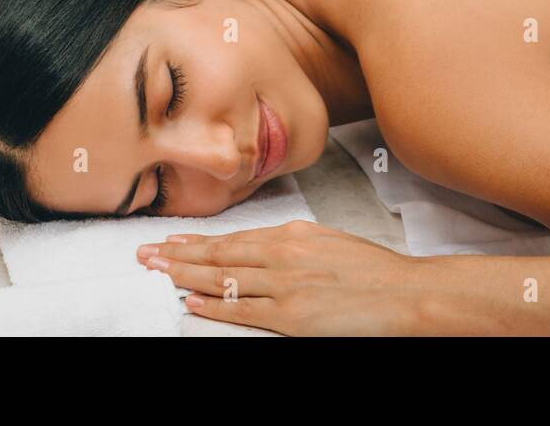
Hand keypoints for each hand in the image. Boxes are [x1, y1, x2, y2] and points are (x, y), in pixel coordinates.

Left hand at [137, 219, 424, 335]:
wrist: (404, 293)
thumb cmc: (373, 271)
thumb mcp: (329, 242)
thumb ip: (293, 244)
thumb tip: (262, 247)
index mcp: (293, 234)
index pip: (233, 237)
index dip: (198, 240)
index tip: (172, 239)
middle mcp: (283, 254)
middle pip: (219, 254)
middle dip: (178, 253)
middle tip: (145, 252)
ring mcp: (284, 285)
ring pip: (223, 278)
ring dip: (184, 274)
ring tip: (156, 271)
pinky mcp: (291, 316)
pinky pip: (241, 310)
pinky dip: (212, 305)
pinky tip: (189, 300)